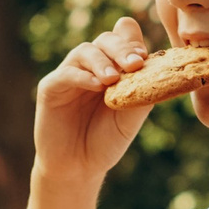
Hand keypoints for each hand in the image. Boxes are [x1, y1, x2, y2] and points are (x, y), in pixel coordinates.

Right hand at [34, 17, 152, 184]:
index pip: (123, 40)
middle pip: (105, 40)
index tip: (145, 56)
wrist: (78, 168)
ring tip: (113, 79)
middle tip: (135, 63)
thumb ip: (141, 93)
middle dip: (122, 48)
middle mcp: (92, 67)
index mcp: (114, 69)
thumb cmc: (105, 141)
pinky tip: (97, 86)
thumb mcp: (129, 118)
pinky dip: (82, 77)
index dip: (133, 42)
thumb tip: (157, 70)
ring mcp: (70, 74)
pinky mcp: (51, 87)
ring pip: (85, 51)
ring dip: (102, 62)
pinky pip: (66, 74)